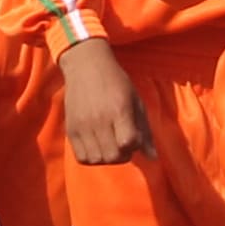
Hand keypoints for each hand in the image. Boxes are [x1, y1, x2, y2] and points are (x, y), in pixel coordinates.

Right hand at [57, 36, 151, 166]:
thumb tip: (153, 158)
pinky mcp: (71, 130)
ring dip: (107, 157)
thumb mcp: (136, 101)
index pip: (129, 143)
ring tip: (109, 144)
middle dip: (122, 155)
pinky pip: (81, 157)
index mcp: (119, 110)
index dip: (134, 145)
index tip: (133, 136)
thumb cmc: (116, 82)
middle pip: (113, 156)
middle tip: (121, 143)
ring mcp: (83, 125)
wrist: (86, 66)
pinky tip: (97, 146)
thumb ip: (145, 130)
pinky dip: (92, 158)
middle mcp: (99, 119)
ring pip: (97, 159)